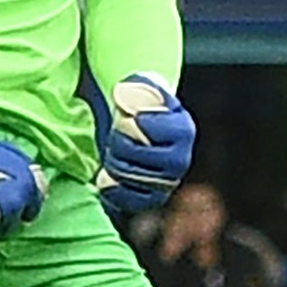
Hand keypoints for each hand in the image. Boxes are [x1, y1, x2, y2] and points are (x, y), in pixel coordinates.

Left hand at [96, 75, 195, 212]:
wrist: (138, 131)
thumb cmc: (139, 107)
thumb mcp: (141, 88)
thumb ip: (137, 86)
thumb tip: (123, 93)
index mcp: (182, 129)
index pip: (164, 131)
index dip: (142, 124)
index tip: (129, 116)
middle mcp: (180, 159)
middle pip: (147, 156)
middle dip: (123, 144)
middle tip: (113, 133)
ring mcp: (167, 182)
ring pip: (137, 179)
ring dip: (116, 164)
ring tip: (109, 152)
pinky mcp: (151, 198)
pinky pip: (132, 201)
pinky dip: (115, 190)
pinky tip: (104, 178)